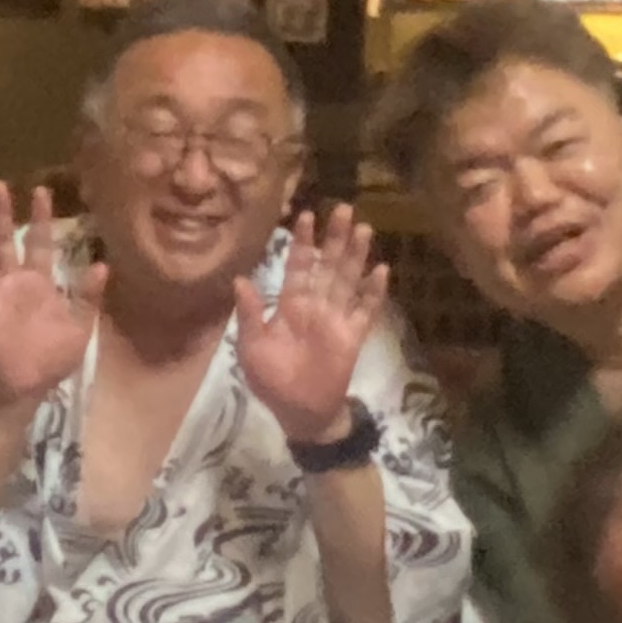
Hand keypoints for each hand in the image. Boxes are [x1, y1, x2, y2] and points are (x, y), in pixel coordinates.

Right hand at [0, 181, 96, 408]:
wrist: (31, 388)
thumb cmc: (55, 358)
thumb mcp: (80, 327)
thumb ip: (88, 297)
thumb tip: (103, 264)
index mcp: (41, 283)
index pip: (42, 243)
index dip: (42, 218)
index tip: (41, 189)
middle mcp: (15, 283)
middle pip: (7, 241)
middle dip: (2, 214)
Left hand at [234, 206, 389, 445]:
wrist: (301, 414)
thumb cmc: (272, 382)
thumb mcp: (252, 347)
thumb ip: (249, 314)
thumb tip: (239, 278)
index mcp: (289, 306)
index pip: (297, 267)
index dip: (302, 243)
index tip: (305, 215)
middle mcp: (315, 306)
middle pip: (327, 266)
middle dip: (334, 239)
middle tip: (342, 208)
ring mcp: (336, 319)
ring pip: (347, 280)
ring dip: (355, 255)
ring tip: (364, 228)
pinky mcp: (353, 336)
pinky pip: (366, 310)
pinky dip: (373, 292)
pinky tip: (382, 270)